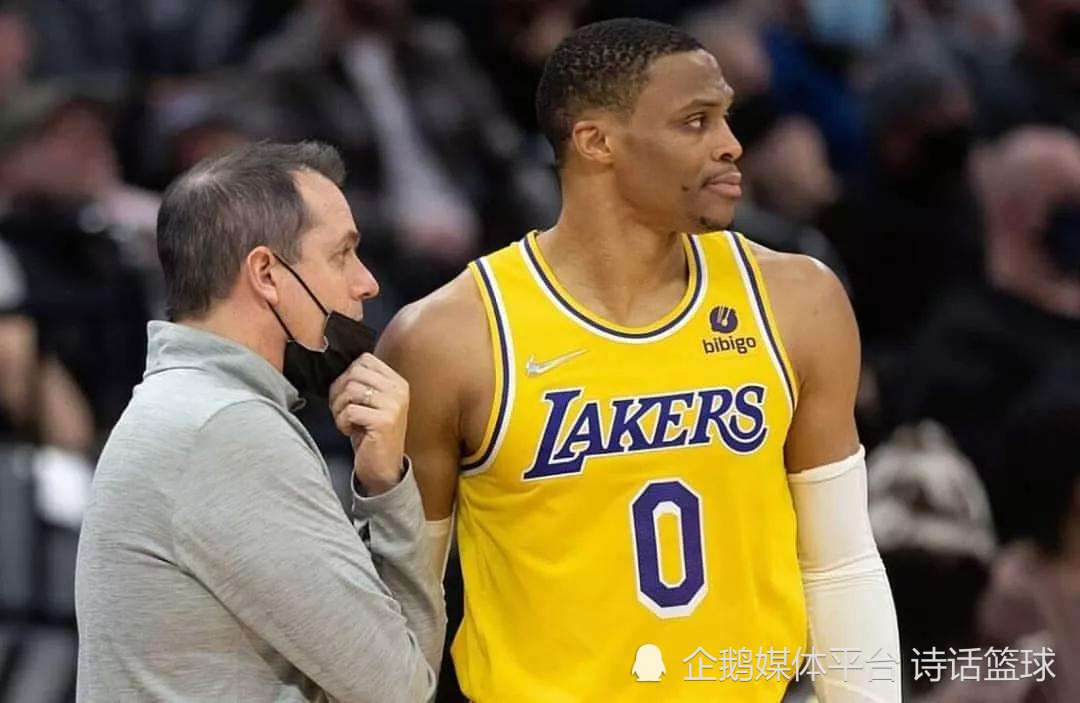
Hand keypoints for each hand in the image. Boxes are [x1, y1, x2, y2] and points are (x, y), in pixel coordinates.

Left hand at [329, 353, 408, 494]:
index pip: (365, 359)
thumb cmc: (372, 435)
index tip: (345, 395)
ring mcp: (394, 405)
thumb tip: (342, 368)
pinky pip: (350, 410)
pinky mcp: (384, 421)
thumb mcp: (372, 403)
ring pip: (350, 389)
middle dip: (339, 391)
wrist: (384, 469)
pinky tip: (350, 431)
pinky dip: (342, 422)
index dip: (346, 375)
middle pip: (355, 372)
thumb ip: (364, 383)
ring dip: (338, 407)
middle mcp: (399, 390)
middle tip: (341, 410)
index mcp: (397, 382)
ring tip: (345, 421)